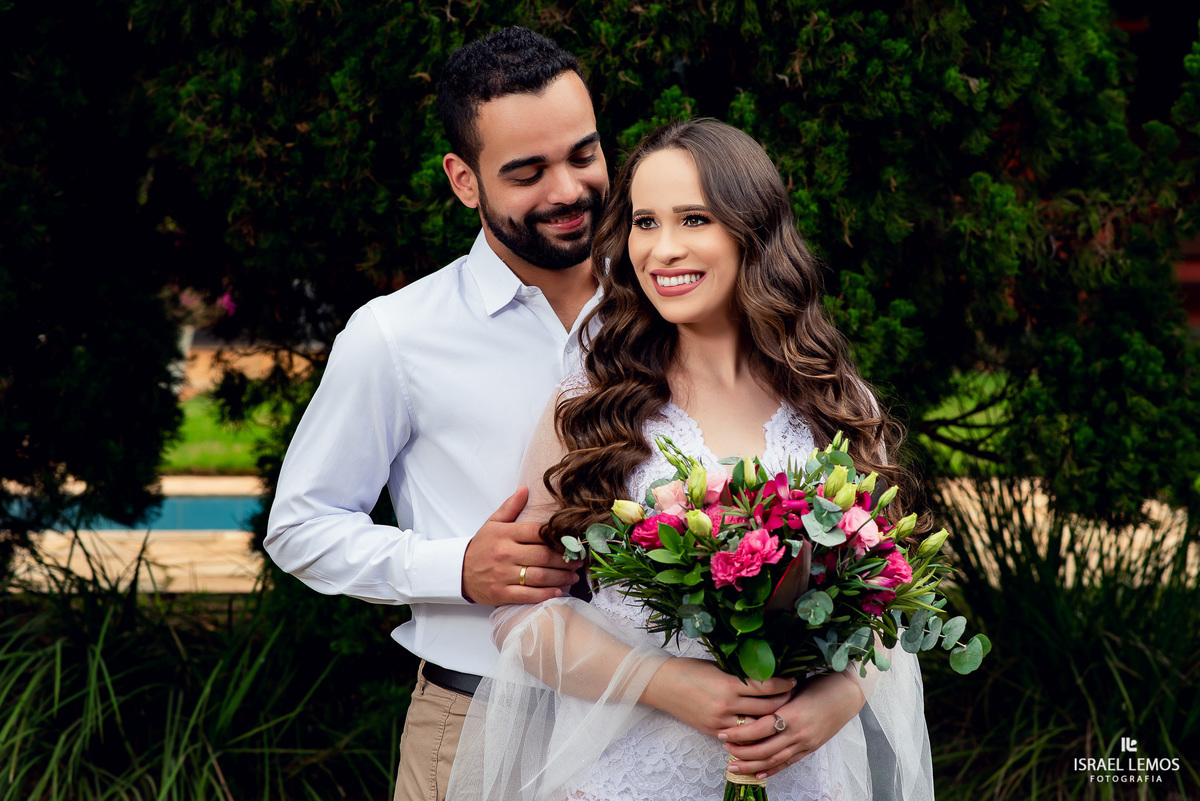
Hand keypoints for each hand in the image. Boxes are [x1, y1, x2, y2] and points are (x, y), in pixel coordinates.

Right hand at [462, 487, 583, 605]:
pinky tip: (558, 591)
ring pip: (539, 576)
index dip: (560, 537)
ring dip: (561, 577)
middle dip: (566, 560)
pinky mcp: (501, 593)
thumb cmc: (481, 546)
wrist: (458, 571)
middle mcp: (504, 553)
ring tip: (574, 577)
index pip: (538, 532)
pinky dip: (546, 594)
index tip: (574, 541)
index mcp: (505, 533)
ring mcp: (502, 574)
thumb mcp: (493, 523)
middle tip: (579, 561)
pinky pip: (528, 595)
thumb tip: (525, 489)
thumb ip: (511, 506)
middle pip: (543, 556)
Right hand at [641, 657, 796, 736]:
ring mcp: (720, 721)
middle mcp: (727, 705)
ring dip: (770, 718)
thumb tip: (763, 673)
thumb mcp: (716, 666)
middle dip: (783, 702)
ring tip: (781, 710)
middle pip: (767, 708)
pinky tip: (760, 722)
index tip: (793, 681)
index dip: (783, 684)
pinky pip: (740, 734)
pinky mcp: (714, 731)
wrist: (661, 685)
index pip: (766, 686)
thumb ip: (738, 674)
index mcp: (729, 684)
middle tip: (792, 695)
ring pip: (756, 725)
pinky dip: (752, 728)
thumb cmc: (688, 670)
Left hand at [719, 670, 865, 779]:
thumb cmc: (821, 682)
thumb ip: (774, 697)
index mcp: (790, 713)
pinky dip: (773, 770)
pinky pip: (789, 763)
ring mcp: (805, 742)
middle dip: (741, 751)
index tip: (722, 731)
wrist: (849, 692)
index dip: (739, 733)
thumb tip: (748, 698)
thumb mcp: (794, 687)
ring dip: (752, 764)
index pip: (758, 729)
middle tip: (724, 747)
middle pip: (763, 749)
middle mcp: (797, 732)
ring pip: (774, 760)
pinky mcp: (811, 748)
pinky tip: (759, 774)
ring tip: (734, 765)